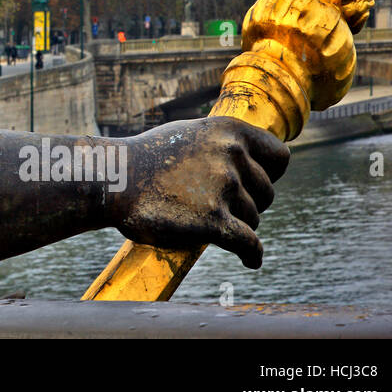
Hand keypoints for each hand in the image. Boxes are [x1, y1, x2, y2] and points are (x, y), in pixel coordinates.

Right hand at [110, 117, 288, 267]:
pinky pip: (249, 245)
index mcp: (227, 130)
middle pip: (267, 193)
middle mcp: (230, 154)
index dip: (269, 174)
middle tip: (219, 208)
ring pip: (254, 219)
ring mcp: (223, 186)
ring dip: (236, 226)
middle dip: (249, 204)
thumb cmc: (145, 159)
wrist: (112, 181)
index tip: (255, 185)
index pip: (279, 157)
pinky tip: (249, 261)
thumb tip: (251, 155)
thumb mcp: (188, 134)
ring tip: (204, 222)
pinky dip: (252, 256)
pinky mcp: (213, 221)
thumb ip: (222, 143)